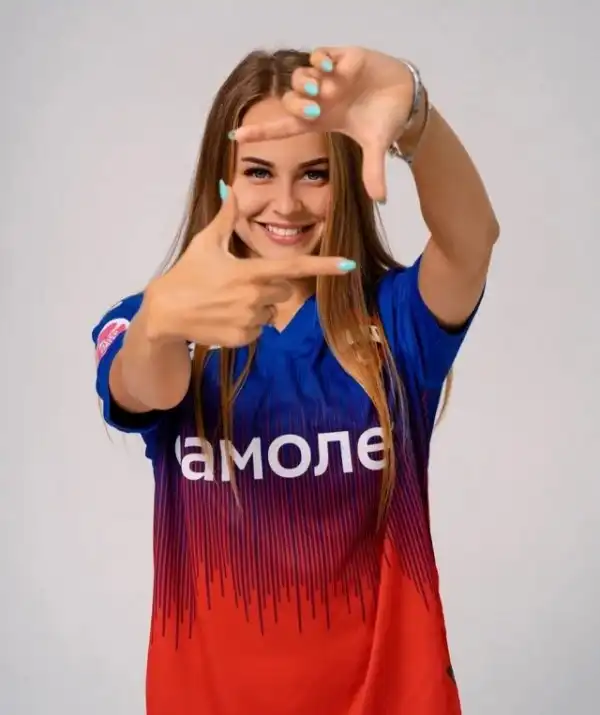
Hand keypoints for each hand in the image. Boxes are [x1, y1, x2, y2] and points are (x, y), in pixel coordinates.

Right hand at [145, 184, 354, 347]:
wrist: (166, 312)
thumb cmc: (187, 273)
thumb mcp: (206, 243)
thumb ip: (226, 217)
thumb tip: (229, 186)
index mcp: (250, 272)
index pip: (294, 268)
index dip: (324, 266)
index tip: (349, 265)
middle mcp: (254, 297)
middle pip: (284, 291)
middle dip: (269, 287)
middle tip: (239, 284)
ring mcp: (249, 320)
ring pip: (271, 312)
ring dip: (258, 307)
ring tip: (228, 302)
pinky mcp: (243, 339)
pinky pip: (258, 330)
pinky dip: (246, 325)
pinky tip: (224, 318)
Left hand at [231, 47, 414, 201]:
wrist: (407, 95)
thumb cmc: (385, 119)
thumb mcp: (377, 146)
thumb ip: (373, 170)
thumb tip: (381, 199)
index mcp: (320, 120)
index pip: (284, 127)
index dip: (261, 132)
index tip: (236, 137)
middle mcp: (319, 99)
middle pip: (290, 100)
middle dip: (297, 103)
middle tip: (316, 107)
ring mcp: (328, 78)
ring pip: (300, 76)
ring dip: (307, 82)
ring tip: (325, 89)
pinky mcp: (341, 58)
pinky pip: (319, 55)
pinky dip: (320, 59)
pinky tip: (331, 66)